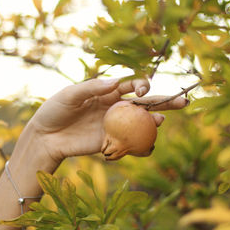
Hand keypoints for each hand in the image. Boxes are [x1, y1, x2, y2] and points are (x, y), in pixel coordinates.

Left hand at [30, 78, 188, 161]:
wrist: (45, 138)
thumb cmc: (54, 111)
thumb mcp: (70, 95)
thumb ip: (92, 87)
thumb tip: (117, 82)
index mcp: (107, 92)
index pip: (131, 85)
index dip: (141, 85)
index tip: (141, 89)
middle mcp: (115, 108)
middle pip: (145, 104)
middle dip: (165, 102)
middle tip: (184, 102)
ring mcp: (115, 127)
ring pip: (142, 124)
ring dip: (154, 123)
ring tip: (160, 122)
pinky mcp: (111, 144)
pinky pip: (131, 145)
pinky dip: (143, 147)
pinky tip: (148, 147)